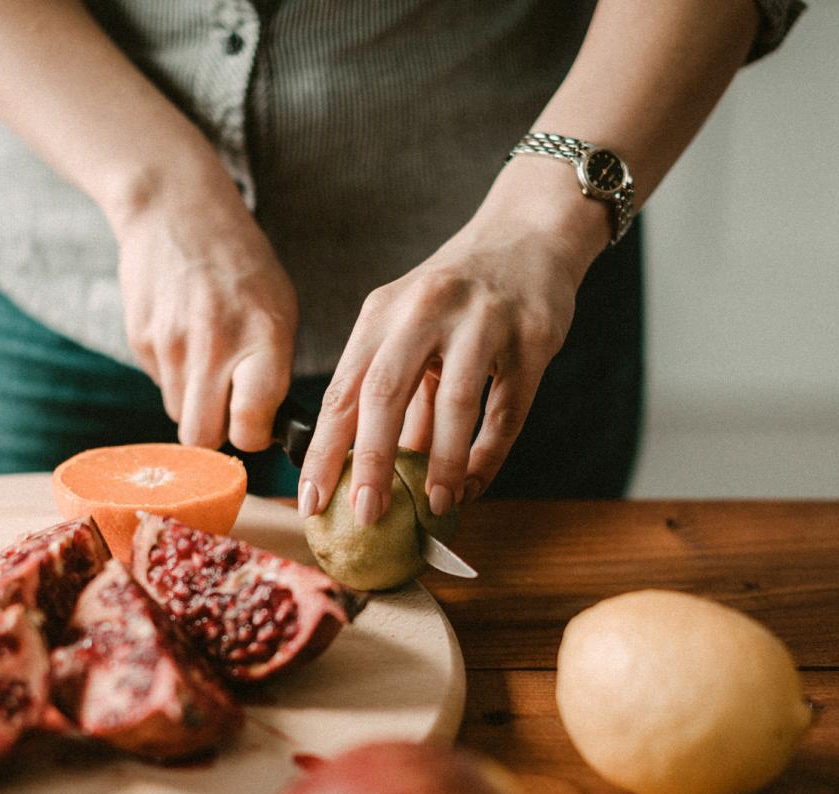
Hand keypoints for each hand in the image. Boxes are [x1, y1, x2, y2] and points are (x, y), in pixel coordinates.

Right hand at [114, 187, 297, 451]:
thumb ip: (273, 368)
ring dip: (195, 401)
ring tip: (207, 359)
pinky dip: (174, 373)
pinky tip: (183, 335)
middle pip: (203, 437)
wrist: (176, 209)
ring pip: (179, 414)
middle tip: (228, 404)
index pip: (248, 428)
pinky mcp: (139, 339)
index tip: (256, 422)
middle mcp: (214, 345)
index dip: (252, 435)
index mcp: (262, 338)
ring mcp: (170, 343)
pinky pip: (160, 384)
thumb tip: (264, 425)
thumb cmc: (240, 264)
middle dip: (217, 431)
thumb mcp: (279, 308)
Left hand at [298, 170, 602, 522]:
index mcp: (382, 312)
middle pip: (384, 393)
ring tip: (434, 507)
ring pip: (453, 402)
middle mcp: (424, 310)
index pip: (342, 391)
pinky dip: (489, 454)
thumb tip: (370, 473)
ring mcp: (480, 321)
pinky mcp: (529, 337)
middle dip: (371, 462)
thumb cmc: (457, 295)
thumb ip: (393, 393)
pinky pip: (506, 408)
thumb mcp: (411, 328)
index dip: (323, 451)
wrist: (528, 233)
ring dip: (441, 463)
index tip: (309, 500)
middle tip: (365, 515)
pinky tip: (475, 484)